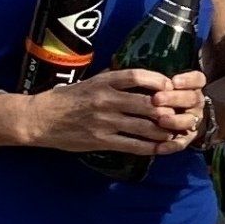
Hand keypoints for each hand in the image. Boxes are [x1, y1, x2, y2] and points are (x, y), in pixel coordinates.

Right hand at [19, 68, 205, 155]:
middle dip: (170, 110)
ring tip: (180, 131)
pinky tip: (164, 147)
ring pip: (145, 126)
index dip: (159, 81)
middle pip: (147, 104)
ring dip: (166, 130)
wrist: (40, 119)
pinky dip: (152, 147)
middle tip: (184, 112)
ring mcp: (105, 122)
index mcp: (104, 82)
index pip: (137, 76)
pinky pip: (133, 145)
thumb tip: (141, 78)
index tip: (172, 86)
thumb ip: (114, 80)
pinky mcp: (101, 140)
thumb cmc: (67, 99)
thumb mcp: (91, 82)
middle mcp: (106, 99)